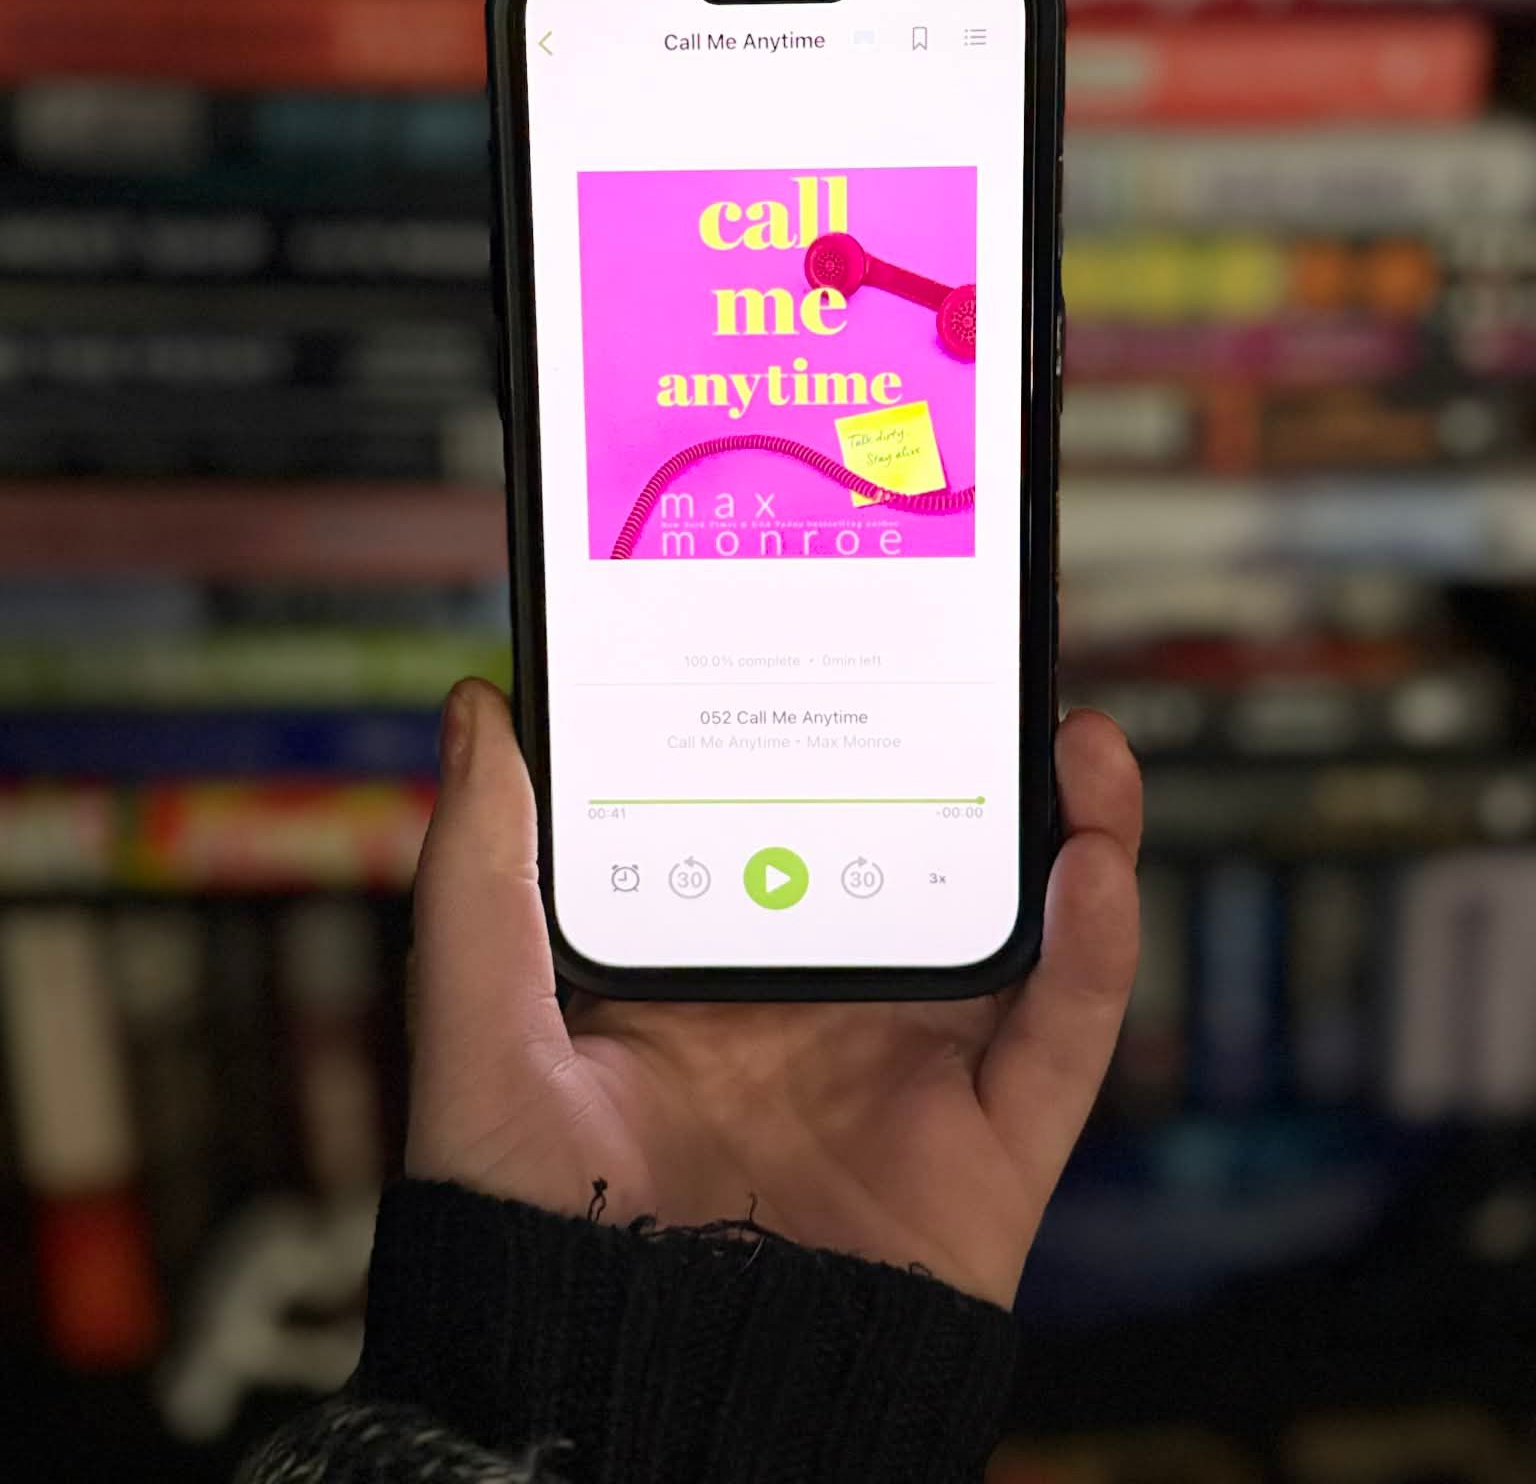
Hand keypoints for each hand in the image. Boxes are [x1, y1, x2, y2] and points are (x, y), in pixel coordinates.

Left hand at [406, 681, 1140, 1309]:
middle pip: (931, 854)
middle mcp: (828, 1005)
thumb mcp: (484, 1021)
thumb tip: (481, 711)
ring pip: (1026, 928)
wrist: (613, 1399)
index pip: (800, 820)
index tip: (853, 634)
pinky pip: (1066, 1036)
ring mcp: (913, 1074)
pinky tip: (1088, 861)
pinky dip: (1098, 949)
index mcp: (725, 965)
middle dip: (975, 759)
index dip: (840, 731)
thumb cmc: (527, 1225)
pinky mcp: (987, 1148)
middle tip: (987, 659)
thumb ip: (483, 870)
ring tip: (1069, 734)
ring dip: (1067, 825)